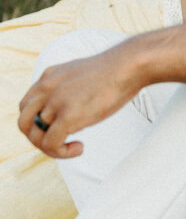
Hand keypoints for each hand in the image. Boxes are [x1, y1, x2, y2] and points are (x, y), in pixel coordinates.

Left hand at [18, 42, 144, 158]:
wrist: (128, 66)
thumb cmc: (114, 70)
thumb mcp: (80, 73)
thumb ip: (67, 87)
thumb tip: (72, 105)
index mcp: (48, 77)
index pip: (26, 106)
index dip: (38, 122)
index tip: (59, 127)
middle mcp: (46, 88)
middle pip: (24, 122)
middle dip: (38, 137)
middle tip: (60, 141)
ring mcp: (55, 102)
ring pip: (36, 136)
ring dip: (51, 148)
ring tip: (72, 147)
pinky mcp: (67, 116)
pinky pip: (51, 144)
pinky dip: (62, 153)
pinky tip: (80, 147)